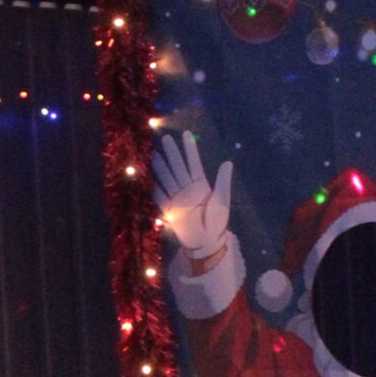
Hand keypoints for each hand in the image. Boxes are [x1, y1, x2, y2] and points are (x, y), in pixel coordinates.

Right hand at [151, 132, 233, 259]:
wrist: (206, 242)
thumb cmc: (217, 222)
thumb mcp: (222, 200)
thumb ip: (223, 182)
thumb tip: (228, 162)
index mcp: (200, 185)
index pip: (193, 163)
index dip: (189, 149)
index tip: (186, 134)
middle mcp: (186, 189)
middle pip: (177, 167)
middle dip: (172, 153)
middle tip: (165, 138)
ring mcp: (176, 198)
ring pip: (167, 178)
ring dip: (161, 166)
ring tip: (154, 153)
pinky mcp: (169, 210)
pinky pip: (159, 196)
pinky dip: (154, 187)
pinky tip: (147, 177)